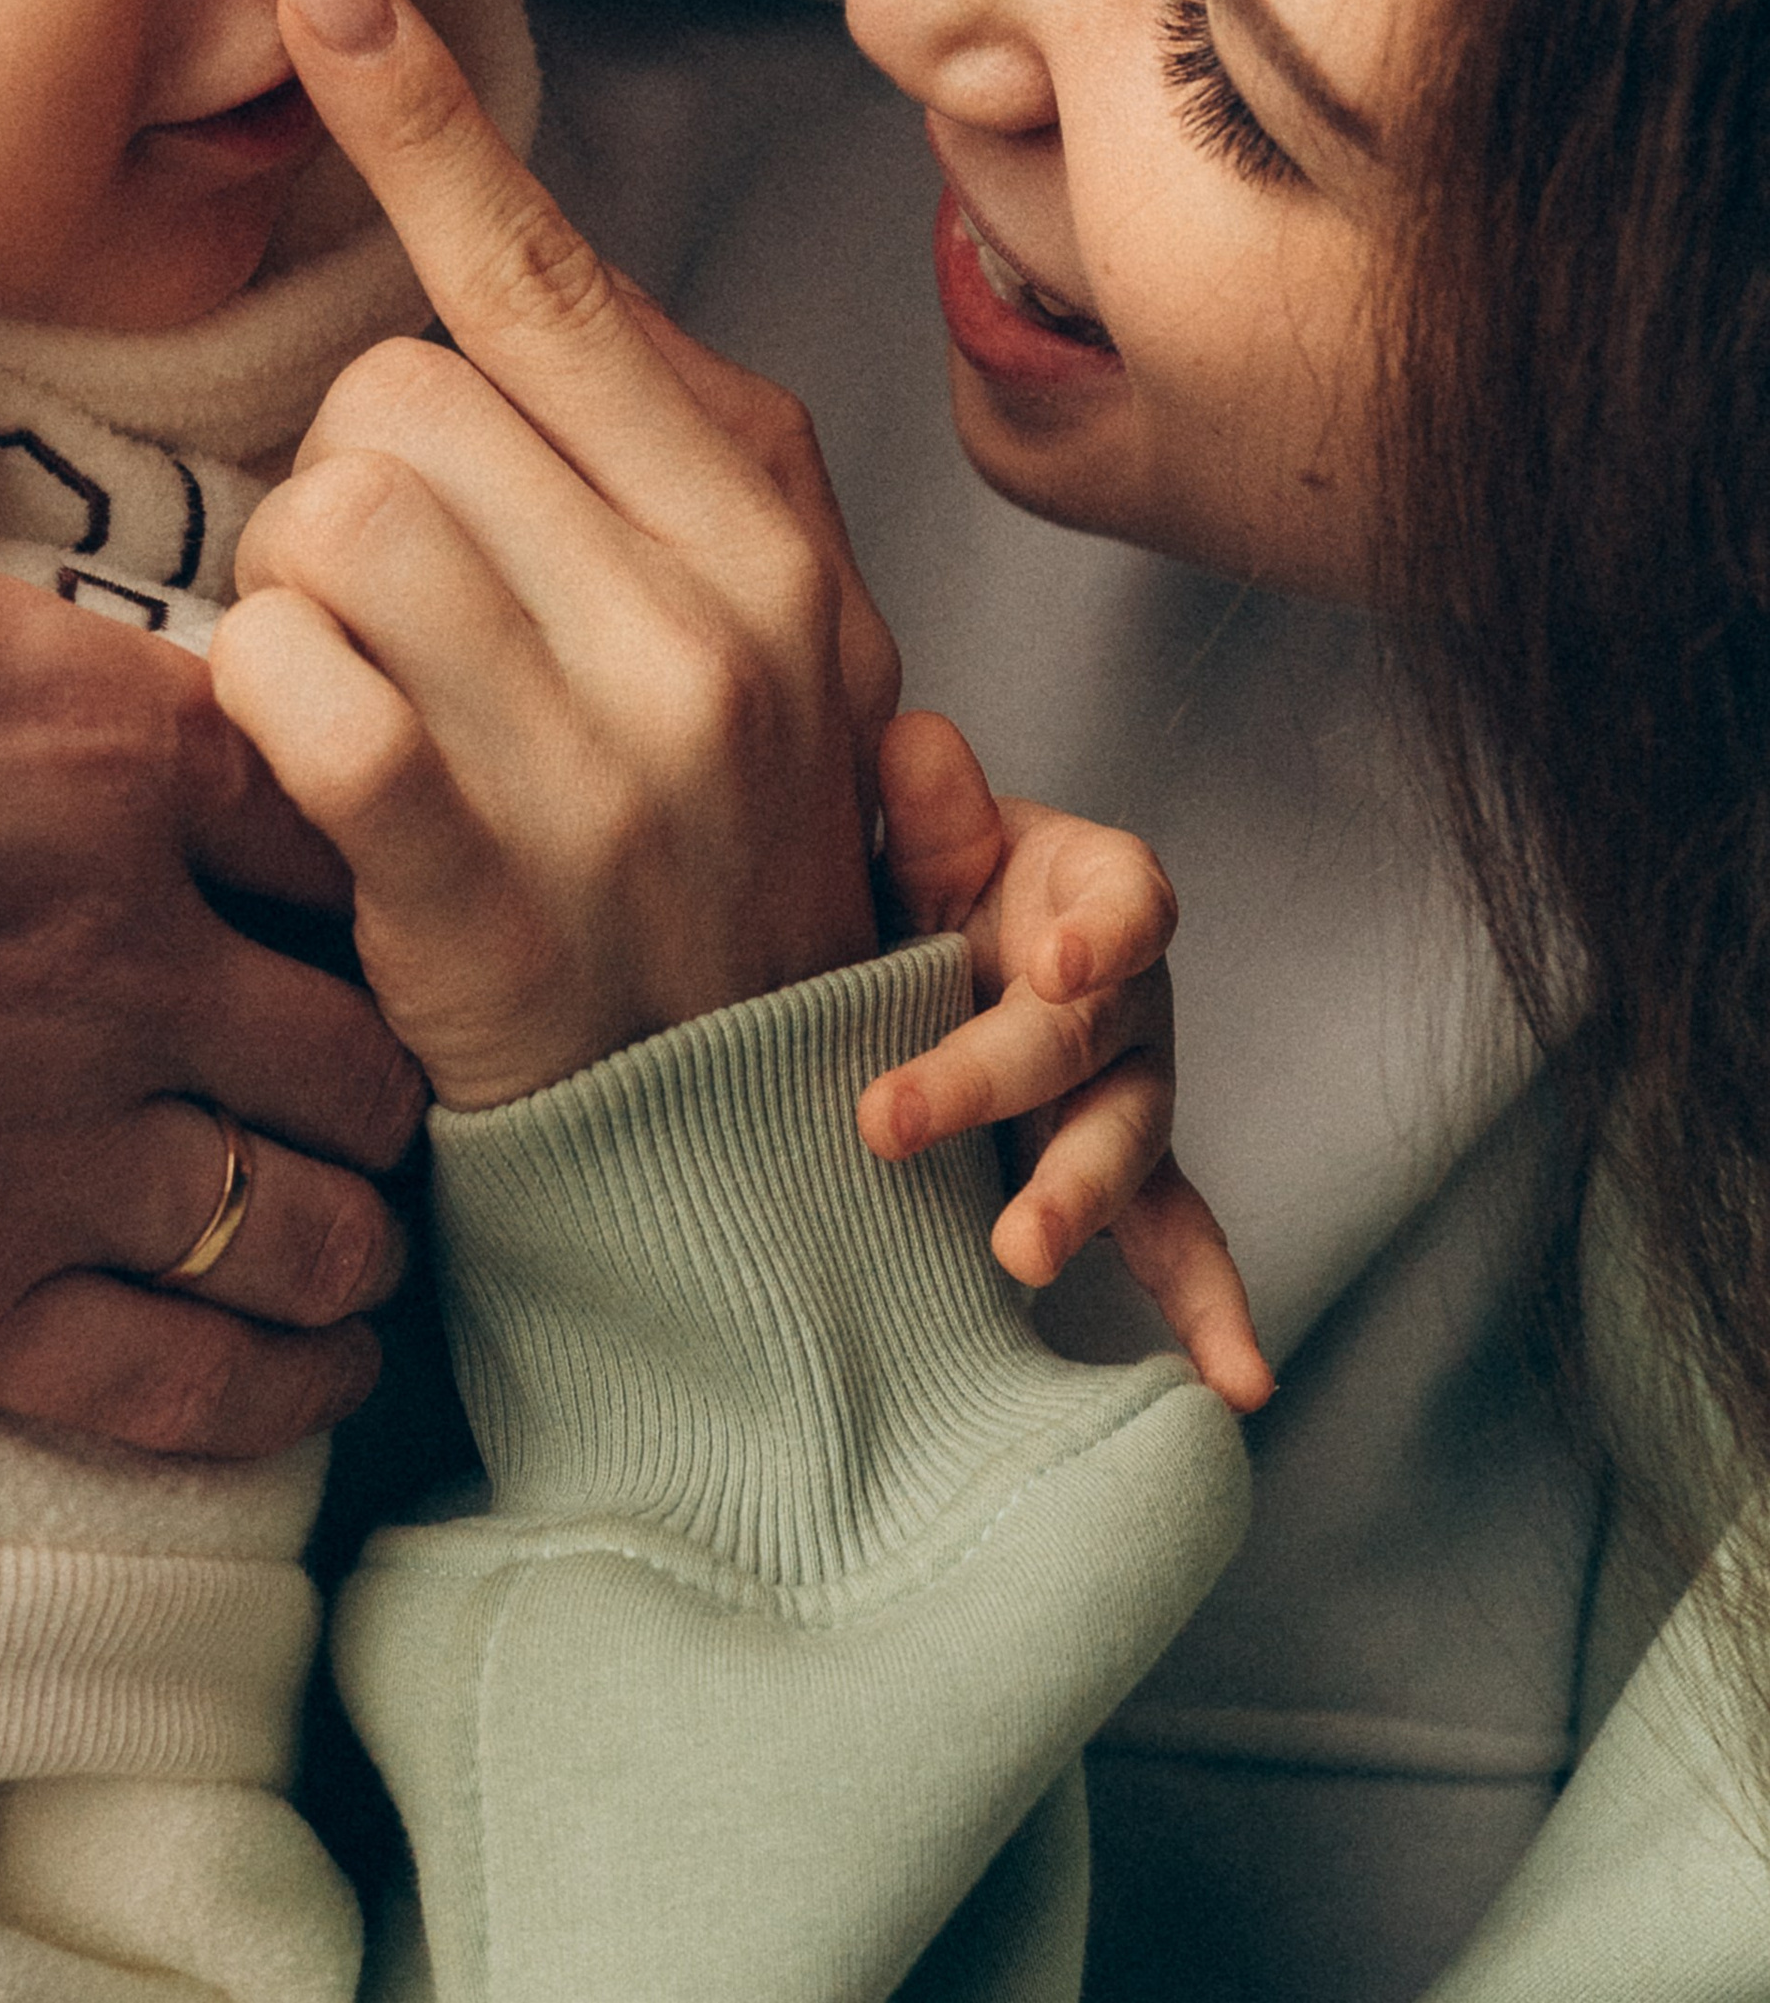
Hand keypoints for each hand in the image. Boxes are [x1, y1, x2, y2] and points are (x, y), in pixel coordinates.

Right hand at [0, 298, 422, 1459]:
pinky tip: (306, 1356)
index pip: (359, 789)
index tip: (346, 862)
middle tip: (366, 1054)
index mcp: (86, 728)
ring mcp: (35, 1138)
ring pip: (318, 1213)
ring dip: (355, 1215)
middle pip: (373, 1023)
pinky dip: (279, 1380)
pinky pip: (193, 1385)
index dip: (375, 829)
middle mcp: (108, 941)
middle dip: (389, 1039)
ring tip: (353, 1213)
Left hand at [212, 0, 890, 1110]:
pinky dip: (256, 699)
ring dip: (294, 594)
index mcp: (766, 511)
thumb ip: (628, 449)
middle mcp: (716, 603)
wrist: (731, 1150)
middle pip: (396, 388)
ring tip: (364, 694)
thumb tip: (485, 253)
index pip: (552, 275)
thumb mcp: (741, 627)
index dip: (423, 124)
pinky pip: (287, 677)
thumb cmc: (690, 846)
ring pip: (330, 513)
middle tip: (399, 614)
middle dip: (346, 478)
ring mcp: (613, 739)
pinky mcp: (491, 866)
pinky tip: (306, 758)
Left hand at [855, 710, 1271, 1413]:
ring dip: (1073, 1200)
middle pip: (1086, 1038)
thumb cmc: (937, 875)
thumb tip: (910, 745)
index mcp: (1100, 889)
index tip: (1058, 963)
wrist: (940, 938)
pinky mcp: (1124, 1174)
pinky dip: (1211, 1313)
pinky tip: (1239, 1387)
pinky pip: (1183, 1243)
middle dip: (991, 1078)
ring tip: (1019, 1253)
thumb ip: (928, 802)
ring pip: (1126, 1147)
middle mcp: (1135, 993)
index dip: (1104, 929)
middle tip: (894, 1120)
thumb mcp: (928, 831)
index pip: (1128, 898)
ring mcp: (1134, 1091)